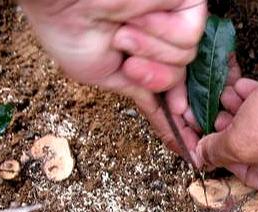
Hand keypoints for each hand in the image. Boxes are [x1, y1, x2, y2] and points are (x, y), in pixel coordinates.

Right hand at [20, 0, 206, 155]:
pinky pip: (189, 37)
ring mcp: (175, 23)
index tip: (193, 151)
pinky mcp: (186, 5)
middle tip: (128, 64)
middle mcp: (163, 43)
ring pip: (185, 60)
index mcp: (146, 61)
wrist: (64, 1)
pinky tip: (138, 20)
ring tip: (124, 35)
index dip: (183, 124)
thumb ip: (143, 93)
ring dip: (151, 52)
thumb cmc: (72, 31)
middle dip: (155, 78)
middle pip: (182, 82)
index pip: (174, 97)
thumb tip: (175, 114)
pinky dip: (161, 33)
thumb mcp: (107, 77)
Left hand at [195, 72, 257, 197]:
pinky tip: (242, 86)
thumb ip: (216, 151)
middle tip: (216, 114)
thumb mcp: (238, 144)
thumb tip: (200, 156)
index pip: (247, 174)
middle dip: (232, 127)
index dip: (224, 155)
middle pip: (255, 148)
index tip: (209, 140)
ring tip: (224, 94)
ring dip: (242, 110)